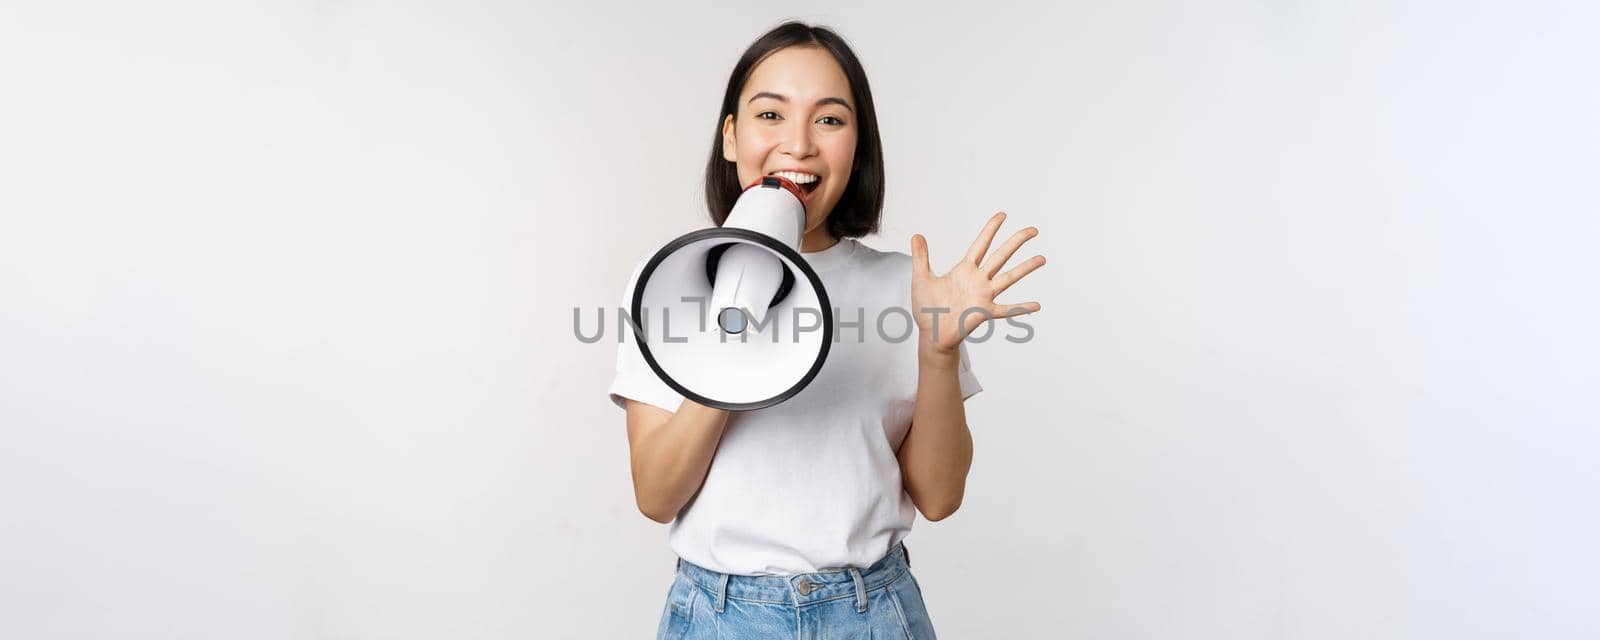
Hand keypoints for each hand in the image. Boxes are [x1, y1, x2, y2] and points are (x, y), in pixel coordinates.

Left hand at [911, 211, 1045, 355]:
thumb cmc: (927, 307)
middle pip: (1000, 256)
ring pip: (1008, 278)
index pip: (980, 244)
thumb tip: (916, 235)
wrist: (931, 333)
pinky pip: (1006, 309)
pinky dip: (1021, 308)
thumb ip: (920, 257)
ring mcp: (983, 295)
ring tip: (1042, 258)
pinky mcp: (984, 312)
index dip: (990, 229)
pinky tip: (1037, 305)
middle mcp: (978, 280)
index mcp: (964, 270)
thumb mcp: (921, 278)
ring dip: (1025, 269)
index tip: (1002, 215)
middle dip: (1016, 242)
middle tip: (1033, 230)